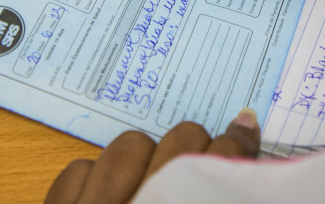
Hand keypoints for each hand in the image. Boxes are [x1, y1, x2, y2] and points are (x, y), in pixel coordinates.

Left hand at [43, 109, 259, 203]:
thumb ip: (216, 190)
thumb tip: (237, 166)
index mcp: (183, 202)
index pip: (223, 160)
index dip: (239, 142)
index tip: (245, 128)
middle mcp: (140, 201)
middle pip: (182, 142)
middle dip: (194, 148)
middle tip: (199, 162)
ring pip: (129, 144)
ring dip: (142, 159)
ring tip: (146, 180)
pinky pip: (79, 168)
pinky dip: (92, 179)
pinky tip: (101, 196)